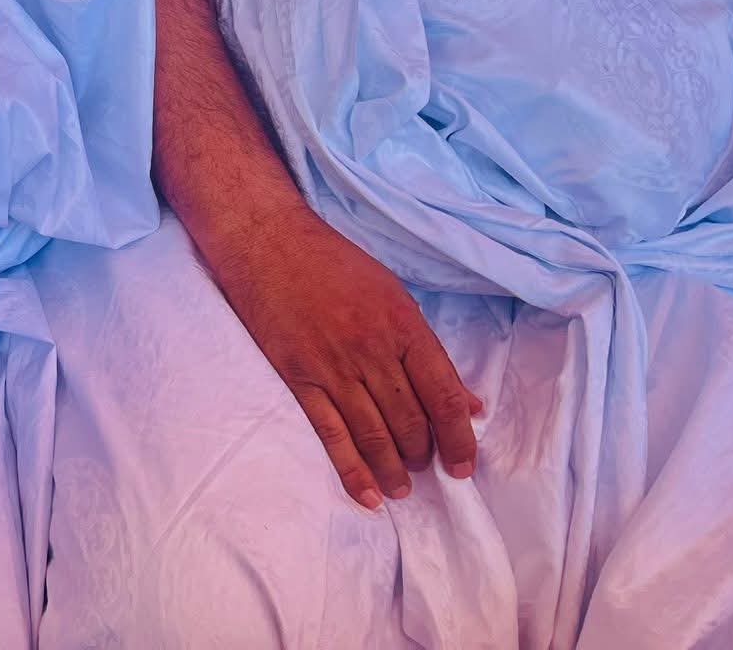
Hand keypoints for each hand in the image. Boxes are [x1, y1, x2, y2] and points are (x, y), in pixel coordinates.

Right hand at [207, 209, 480, 508]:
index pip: (443, 396)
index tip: (464, 466)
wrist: (265, 239)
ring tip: (402, 489)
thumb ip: (426, 349)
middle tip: (427, 471)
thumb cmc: (331, 260)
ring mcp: (333, 365)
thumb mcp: (392, 292)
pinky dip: (352, 469)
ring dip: (393, 469)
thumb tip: (467, 402)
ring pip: (374, 433)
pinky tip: (368, 494)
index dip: (459, 439)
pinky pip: (331, 433)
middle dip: (424, 456)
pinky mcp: (298, 375)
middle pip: (410, 421)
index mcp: (403, 325)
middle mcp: (372, 349)